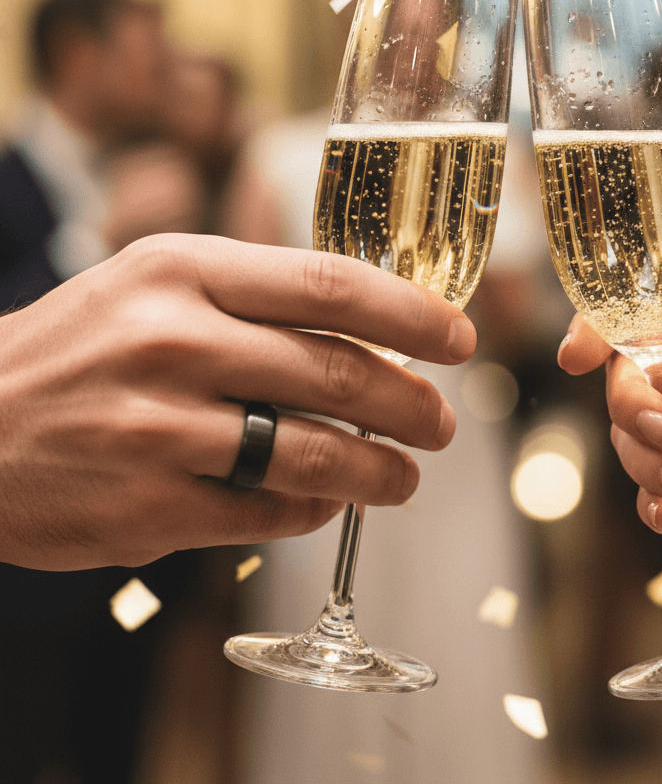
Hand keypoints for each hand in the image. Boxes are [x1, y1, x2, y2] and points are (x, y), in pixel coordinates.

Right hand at [0, 233, 476, 569]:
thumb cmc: (80, 349)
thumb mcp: (154, 285)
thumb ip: (256, 300)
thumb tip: (372, 336)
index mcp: (182, 271)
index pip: (330, 284)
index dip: (411, 315)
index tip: (459, 340)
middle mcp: (172, 341)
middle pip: (339, 373)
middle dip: (413, 405)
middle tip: (441, 425)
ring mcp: (158, 428)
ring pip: (316, 452)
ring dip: (381, 471)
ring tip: (405, 478)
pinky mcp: (147, 506)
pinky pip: (268, 512)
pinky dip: (315, 510)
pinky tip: (328, 503)